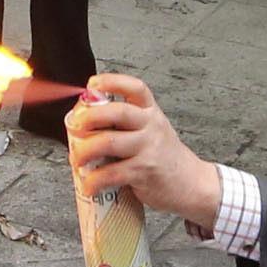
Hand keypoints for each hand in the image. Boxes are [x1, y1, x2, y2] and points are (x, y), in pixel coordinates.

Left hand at [67, 74, 219, 224]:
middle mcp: (150, 126)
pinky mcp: (144, 172)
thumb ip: (123, 123)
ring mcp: (148, 148)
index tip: (92, 83)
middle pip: (118, 112)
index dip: (112, 81)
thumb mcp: (150, 130)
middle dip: (90, 117)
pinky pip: (112, 174)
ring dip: (84, 151)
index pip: (135, 88)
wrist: (191, 184)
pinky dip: (94, 181)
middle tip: (75, 126)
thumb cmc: (163, 156)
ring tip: (77, 159)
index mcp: (150, 112)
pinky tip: (89, 185)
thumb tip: (81, 121)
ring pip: (109, 142)